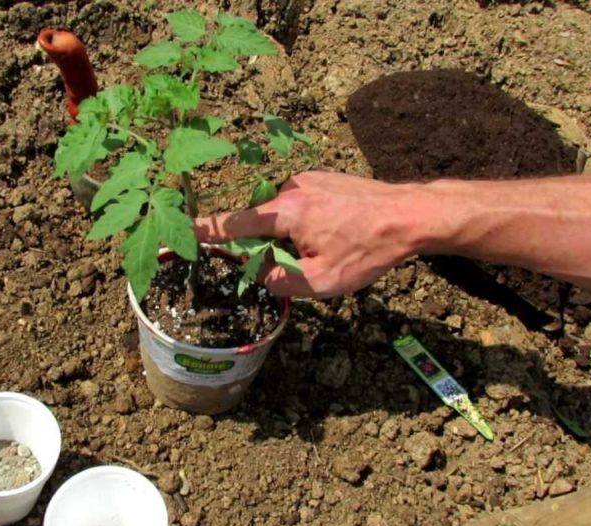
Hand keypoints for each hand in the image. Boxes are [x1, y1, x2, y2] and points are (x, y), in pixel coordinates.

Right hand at [194, 171, 438, 297]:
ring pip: (284, 216)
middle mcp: (291, 189)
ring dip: (295, 236)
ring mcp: (309, 180)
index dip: (204, 230)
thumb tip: (261, 274)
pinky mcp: (324, 179)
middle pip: (261, 223)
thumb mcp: (322, 282)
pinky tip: (338, 235)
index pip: (232, 224)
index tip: (179, 231)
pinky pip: (302, 205)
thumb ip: (281, 282)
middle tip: (305, 262)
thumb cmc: (369, 249)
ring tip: (333, 249)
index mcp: (285, 212)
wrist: (412, 215)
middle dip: (270, 247)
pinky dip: (309, 223)